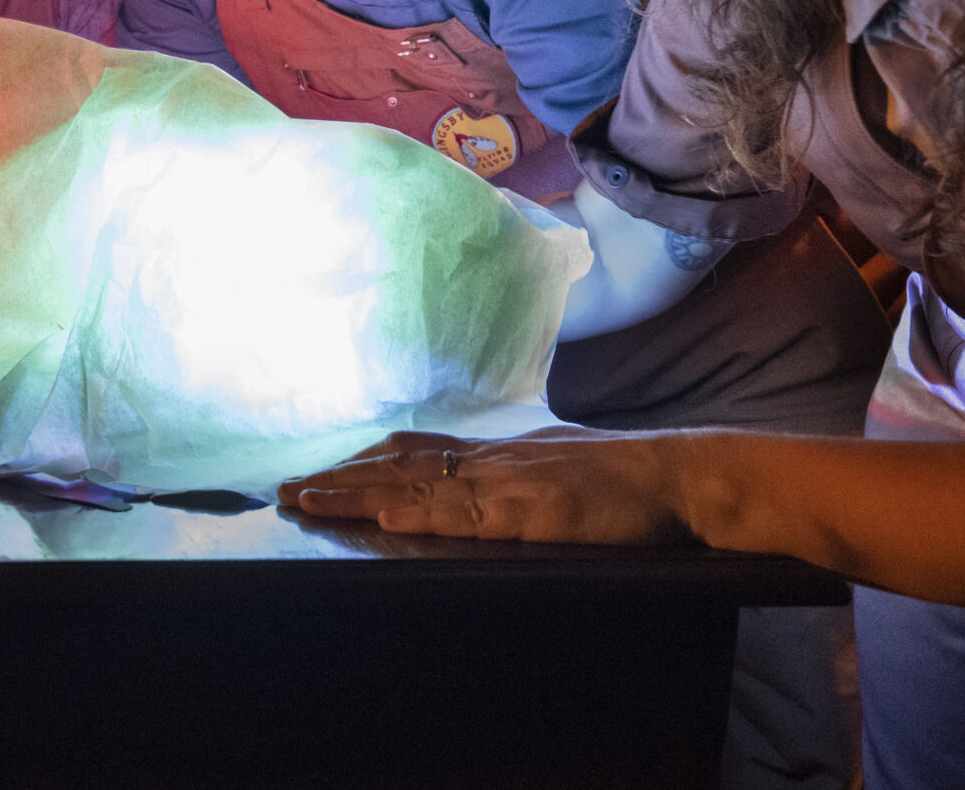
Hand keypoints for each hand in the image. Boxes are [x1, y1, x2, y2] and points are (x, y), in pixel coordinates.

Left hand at [277, 427, 696, 544]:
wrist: (679, 477)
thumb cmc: (623, 480)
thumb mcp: (553, 470)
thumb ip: (511, 477)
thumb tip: (480, 489)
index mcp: (496, 453)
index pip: (413, 450)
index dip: (362, 459)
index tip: (318, 469)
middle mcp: (491, 460)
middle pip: (398, 463)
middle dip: (339, 476)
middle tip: (285, 490)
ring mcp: (508, 483)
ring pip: (416, 486)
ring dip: (357, 493)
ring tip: (309, 500)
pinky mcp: (532, 512)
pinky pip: (468, 514)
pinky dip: (423, 514)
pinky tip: (387, 514)